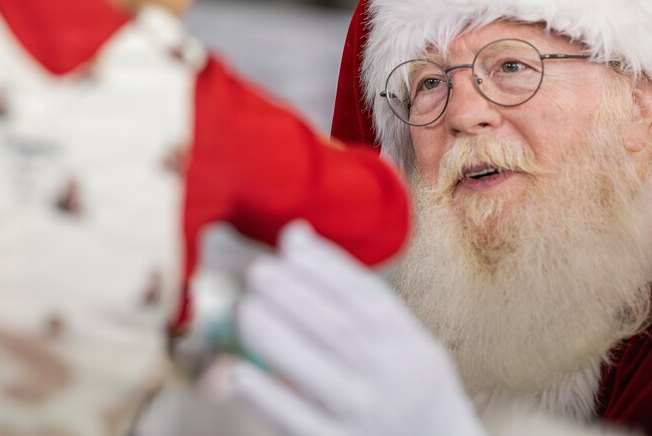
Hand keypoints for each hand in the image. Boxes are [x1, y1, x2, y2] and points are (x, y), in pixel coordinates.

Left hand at [228, 221, 485, 435]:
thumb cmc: (412, 387)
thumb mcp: (407, 340)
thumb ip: (356, 294)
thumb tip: (295, 234)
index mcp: (409, 346)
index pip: (366, 298)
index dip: (326, 268)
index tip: (291, 245)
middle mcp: (390, 378)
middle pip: (338, 330)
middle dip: (294, 296)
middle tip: (257, 272)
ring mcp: (365, 415)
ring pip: (318, 373)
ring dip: (277, 338)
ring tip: (246, 309)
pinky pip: (300, 424)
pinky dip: (270, 399)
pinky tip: (239, 374)